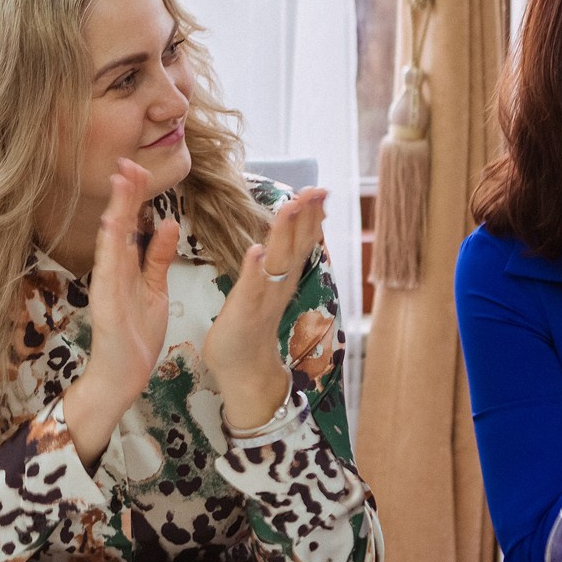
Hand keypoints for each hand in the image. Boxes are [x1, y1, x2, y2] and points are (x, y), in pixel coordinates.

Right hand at [64, 160, 180, 465]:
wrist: (123, 375)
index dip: (134, 196)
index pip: (129, 224)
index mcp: (124, 267)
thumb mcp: (154, 289)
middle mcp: (112, 271)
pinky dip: (109, 247)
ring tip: (121, 181)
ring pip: (112, 241)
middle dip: (124, 194)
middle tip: (128, 162)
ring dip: (116, 210)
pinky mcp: (105, 304)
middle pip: (118, 226)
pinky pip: (107, 271)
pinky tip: (112, 224)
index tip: (139, 168)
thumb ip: (158, 257)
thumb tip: (166, 223)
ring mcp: (106, 287)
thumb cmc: (136, 336)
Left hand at [201, 187, 328, 431]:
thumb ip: (270, 266)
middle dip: (306, 217)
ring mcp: (263, 300)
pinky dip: (255, 270)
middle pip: (295, 246)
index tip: (318, 190)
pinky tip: (256, 250)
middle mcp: (277, 287)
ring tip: (291, 206)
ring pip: (277, 262)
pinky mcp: (244, 313)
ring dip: (284, 234)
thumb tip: (276, 240)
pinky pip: (252, 289)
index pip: (298, 242)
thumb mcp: (262, 291)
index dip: (309, 216)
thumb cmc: (247, 329)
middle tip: (316, 189)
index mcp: (281, 279)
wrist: (243, 372)